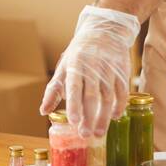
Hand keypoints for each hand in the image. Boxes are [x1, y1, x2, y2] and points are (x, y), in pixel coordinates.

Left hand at [39, 4, 138, 136]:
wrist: (104, 30)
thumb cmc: (79, 53)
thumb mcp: (64, 67)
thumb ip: (54, 90)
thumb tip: (43, 111)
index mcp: (75, 65)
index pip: (74, 87)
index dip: (75, 105)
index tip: (74, 121)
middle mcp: (93, 67)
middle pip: (92, 96)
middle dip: (89, 117)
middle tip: (86, 135)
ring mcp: (109, 69)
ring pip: (108, 96)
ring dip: (104, 117)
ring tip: (99, 133)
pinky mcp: (122, 71)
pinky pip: (122, 91)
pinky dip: (119, 105)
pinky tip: (115, 116)